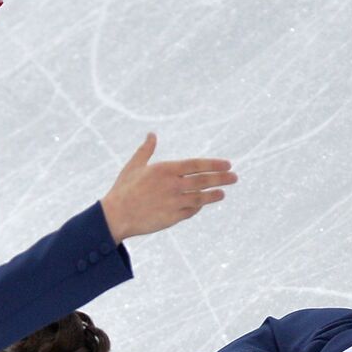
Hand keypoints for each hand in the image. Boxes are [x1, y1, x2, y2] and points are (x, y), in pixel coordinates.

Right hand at [100, 134, 237, 241]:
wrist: (117, 215)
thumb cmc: (123, 189)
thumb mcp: (134, 166)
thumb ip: (146, 150)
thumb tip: (151, 134)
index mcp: (165, 169)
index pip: (196, 165)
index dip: (214, 164)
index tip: (227, 164)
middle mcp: (173, 185)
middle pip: (204, 180)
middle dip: (222, 178)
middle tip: (235, 177)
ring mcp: (174, 202)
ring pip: (201, 197)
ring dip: (214, 195)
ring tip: (223, 193)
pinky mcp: (173, 217)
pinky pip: (191, 210)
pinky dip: (197, 206)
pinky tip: (202, 204)